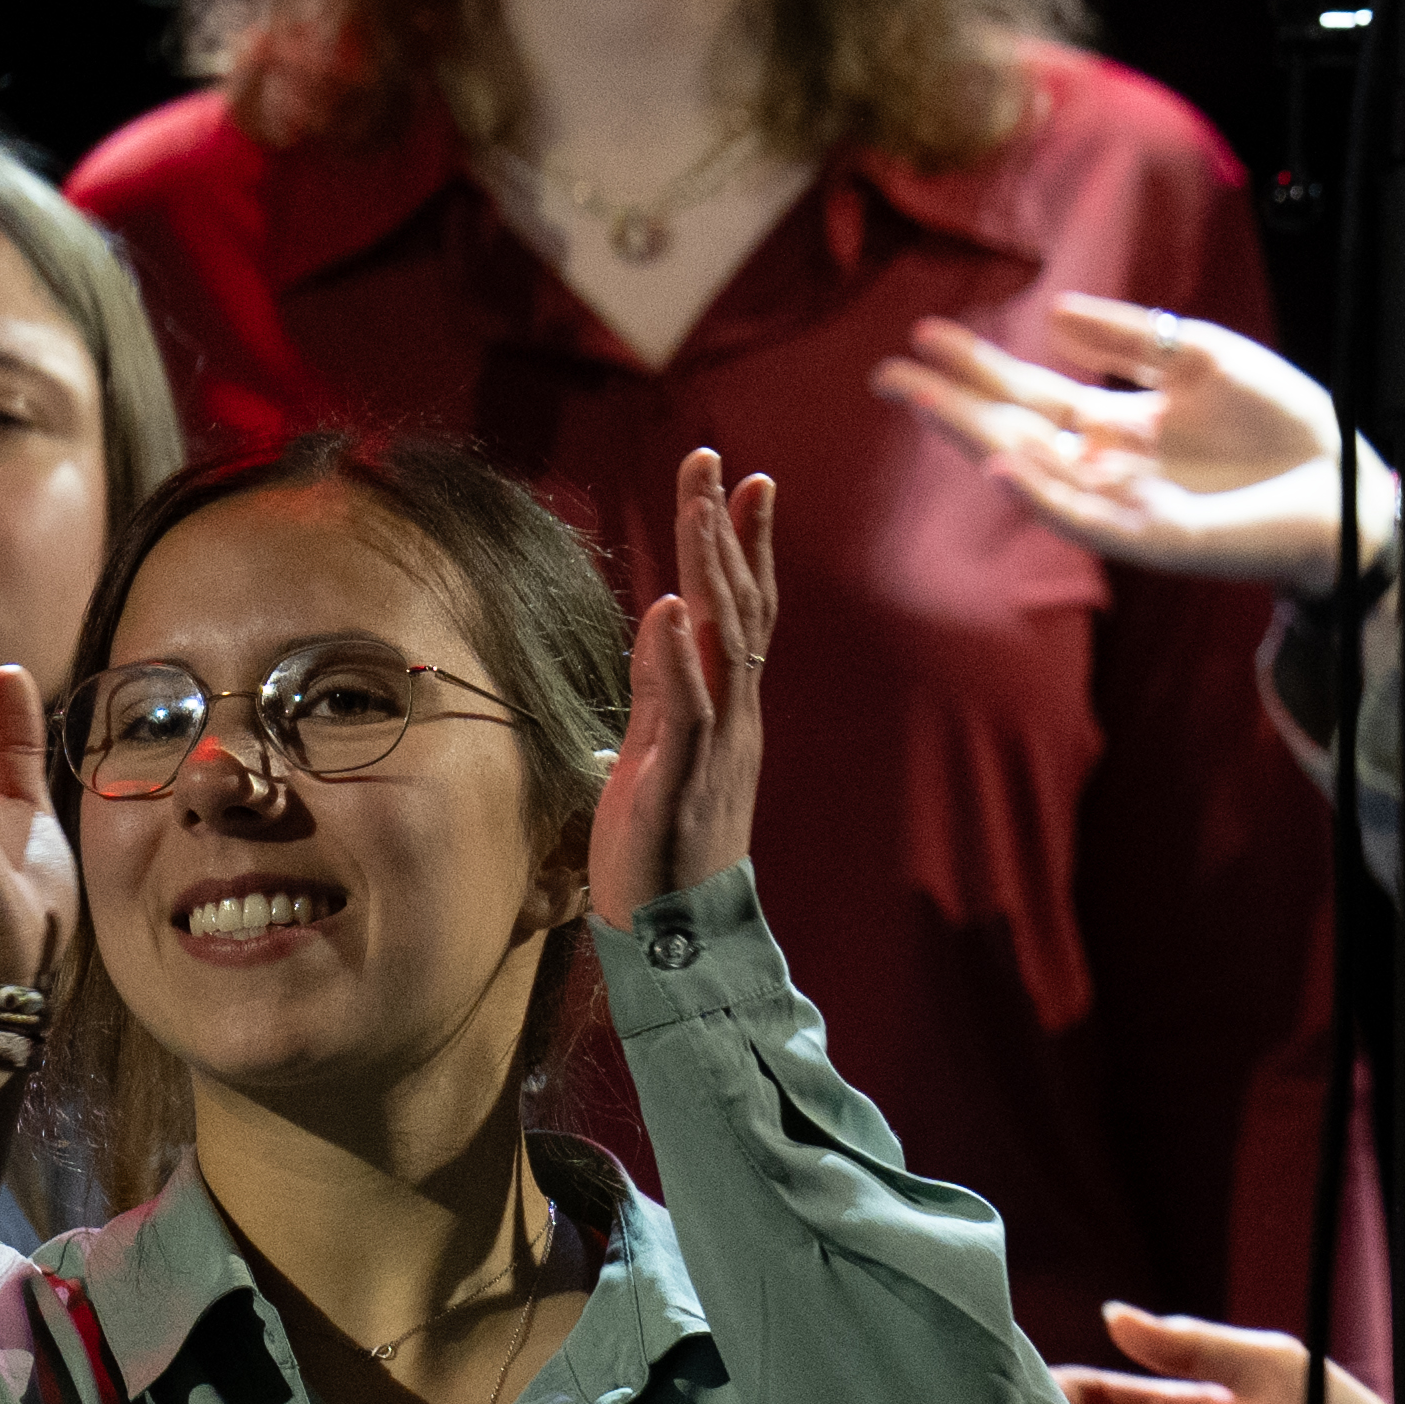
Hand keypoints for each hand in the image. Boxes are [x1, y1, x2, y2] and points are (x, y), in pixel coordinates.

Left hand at [579, 449, 783, 918]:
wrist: (677, 941)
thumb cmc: (662, 852)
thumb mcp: (657, 752)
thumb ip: (662, 691)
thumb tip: (662, 624)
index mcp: (729, 710)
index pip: (747, 612)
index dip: (746, 544)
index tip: (744, 478)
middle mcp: (735, 718)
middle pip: (741, 610)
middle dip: (727, 532)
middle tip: (716, 462)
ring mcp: (714, 748)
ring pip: (722, 645)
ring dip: (710, 571)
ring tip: (697, 507)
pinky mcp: (681, 782)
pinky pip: (688, 711)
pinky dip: (680, 657)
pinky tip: (674, 607)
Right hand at [881, 293, 1396, 591]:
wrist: (1347, 484)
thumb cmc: (1283, 425)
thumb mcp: (1202, 358)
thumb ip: (1130, 337)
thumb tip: (1049, 314)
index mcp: (1120, 425)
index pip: (1032, 392)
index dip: (979, 365)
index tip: (923, 335)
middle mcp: (1112, 468)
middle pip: (1016, 430)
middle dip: (952, 406)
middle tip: (887, 375)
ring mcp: (1128, 506)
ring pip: (1038, 473)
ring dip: (982, 440)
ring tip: (928, 405)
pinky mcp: (1158, 537)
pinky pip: (1088, 519)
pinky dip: (1044, 494)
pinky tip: (1005, 466)